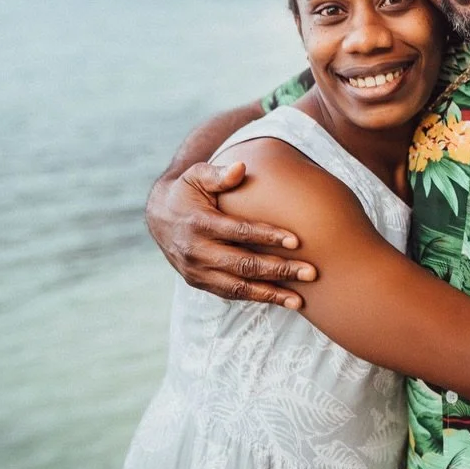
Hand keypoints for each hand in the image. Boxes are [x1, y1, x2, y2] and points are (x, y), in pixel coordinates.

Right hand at [145, 160, 316, 307]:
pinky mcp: (199, 283)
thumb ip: (219, 174)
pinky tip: (281, 300)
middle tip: (311, 272)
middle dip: (279, 270)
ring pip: (238, 287)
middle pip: (243, 265)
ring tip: (300, 300)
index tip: (297, 241)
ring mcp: (196, 271)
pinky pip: (231, 294)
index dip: (268, 236)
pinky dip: (256, 298)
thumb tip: (241, 168)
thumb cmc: (187, 191)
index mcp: (198, 223)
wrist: (158, 217)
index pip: (238, 232)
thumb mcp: (197, 175)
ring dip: (271, 294)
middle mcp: (196, 251)